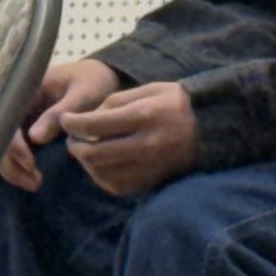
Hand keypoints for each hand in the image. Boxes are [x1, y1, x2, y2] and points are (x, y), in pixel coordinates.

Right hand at [2, 57, 124, 188]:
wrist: (98, 78)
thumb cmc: (92, 81)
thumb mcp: (82, 94)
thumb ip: (59, 113)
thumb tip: (34, 138)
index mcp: (25, 89)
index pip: (7, 119)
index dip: (13, 144)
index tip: (30, 163)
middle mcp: (16, 104)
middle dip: (11, 163)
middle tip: (34, 182)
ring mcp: (19, 117)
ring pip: (3, 147)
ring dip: (14, 168)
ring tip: (35, 184)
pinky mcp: (25, 128)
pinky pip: (14, 149)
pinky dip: (19, 166)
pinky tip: (33, 178)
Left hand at [58, 80, 198, 197]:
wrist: (210, 128)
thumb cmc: (174, 103)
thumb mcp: (147, 90)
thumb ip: (115, 102)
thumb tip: (85, 119)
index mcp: (144, 116)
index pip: (96, 124)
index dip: (73, 123)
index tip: (65, 120)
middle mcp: (146, 144)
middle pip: (94, 153)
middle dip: (75, 146)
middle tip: (72, 139)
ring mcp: (149, 167)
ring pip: (101, 172)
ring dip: (86, 162)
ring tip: (85, 150)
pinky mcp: (151, 181)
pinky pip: (115, 185)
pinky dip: (101, 176)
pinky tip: (100, 165)